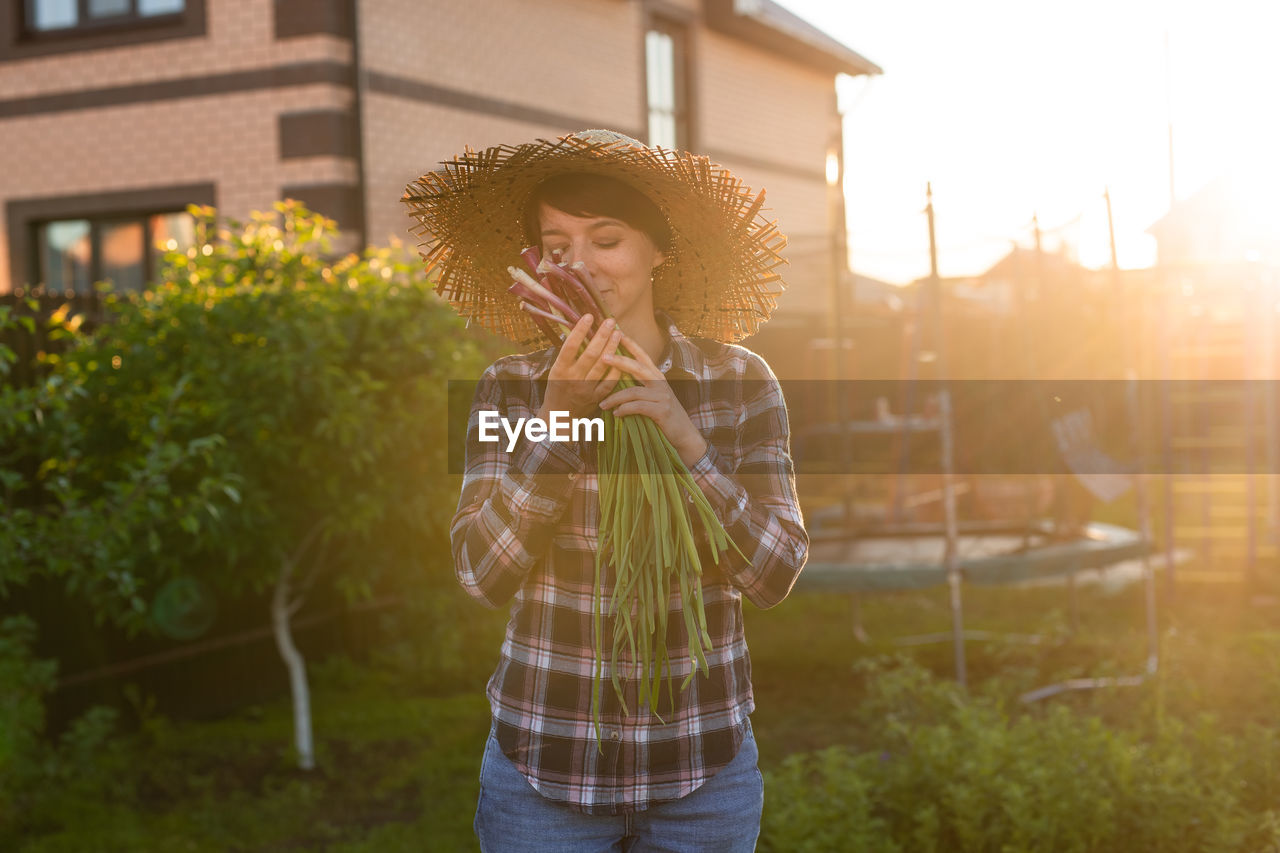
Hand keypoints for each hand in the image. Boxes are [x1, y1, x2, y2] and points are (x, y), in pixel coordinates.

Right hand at [539, 314, 623, 421]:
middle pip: (590, 354)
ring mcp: (586, 389)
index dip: (580, 330)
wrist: (559, 417)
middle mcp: (572, 379)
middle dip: (601, 336)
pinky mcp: (597, 398)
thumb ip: (568, 355)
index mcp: (559, 370)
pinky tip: (623, 356)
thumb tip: (579, 330)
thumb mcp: (556, 371)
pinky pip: (610, 381)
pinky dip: (617, 368)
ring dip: (611, 348)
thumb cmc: (557, 389)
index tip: (588, 316)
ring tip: (618, 333)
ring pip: (602, 366)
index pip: (570, 347)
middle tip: (610, 321)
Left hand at [599, 332, 707, 466]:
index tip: (618, 333)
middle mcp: (661, 383)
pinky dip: (624, 410)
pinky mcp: (662, 410)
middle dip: (619, 361)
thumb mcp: (654, 398)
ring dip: (614, 398)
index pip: (643, 356)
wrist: (684, 436)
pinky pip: (638, 407)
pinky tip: (616, 414)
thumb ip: (640, 388)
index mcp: (657, 377)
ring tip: (602, 405)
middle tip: (603, 356)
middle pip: (638, 367)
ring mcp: (662, 396)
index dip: (631, 344)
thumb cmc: (665, 417)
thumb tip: (617, 382)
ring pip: (633, 391)